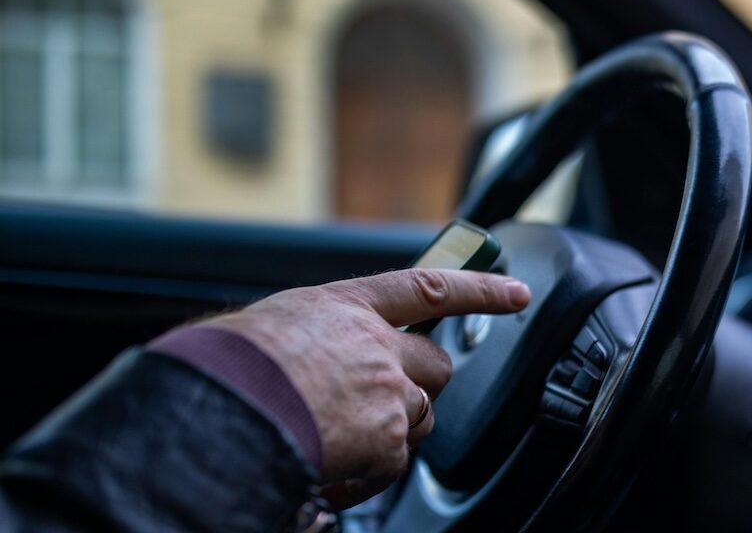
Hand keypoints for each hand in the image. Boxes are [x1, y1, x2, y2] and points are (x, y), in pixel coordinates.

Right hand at [206, 269, 530, 490]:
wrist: (221, 404)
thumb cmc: (226, 366)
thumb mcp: (268, 326)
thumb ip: (310, 335)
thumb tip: (303, 358)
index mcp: (347, 306)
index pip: (429, 288)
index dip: (479, 288)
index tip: (518, 293)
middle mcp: (378, 345)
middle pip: (434, 365)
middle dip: (420, 384)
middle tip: (386, 402)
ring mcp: (388, 392)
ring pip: (420, 415)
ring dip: (394, 430)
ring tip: (343, 440)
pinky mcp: (386, 440)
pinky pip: (393, 462)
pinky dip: (366, 474)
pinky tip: (331, 474)